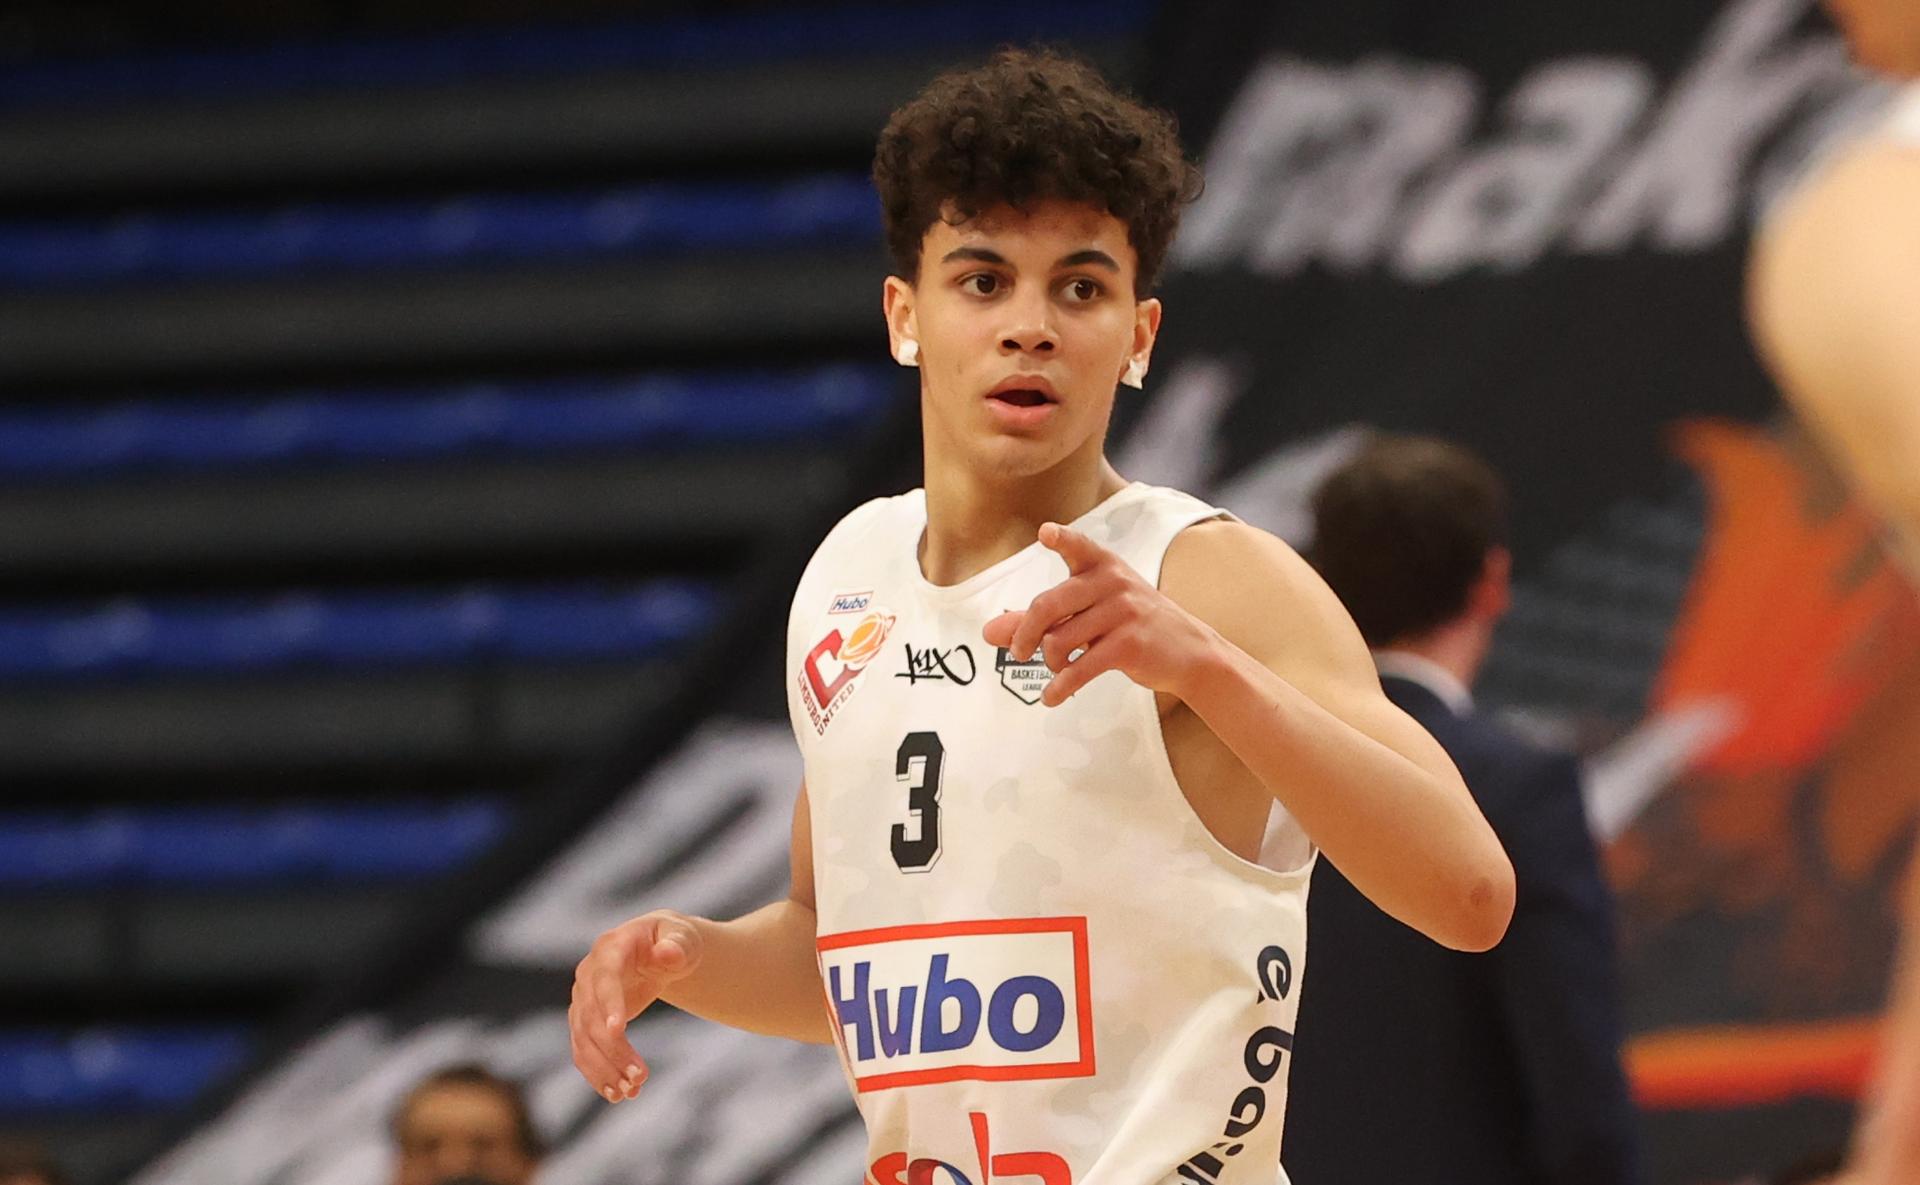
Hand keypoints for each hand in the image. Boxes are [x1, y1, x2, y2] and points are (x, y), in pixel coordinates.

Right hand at [568, 910, 701, 1102]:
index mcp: (611, 947)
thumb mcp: (683, 937)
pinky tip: (618, 1094)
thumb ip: (677, 945)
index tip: (618, 1031)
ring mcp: (583, 999)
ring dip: (603, 1068)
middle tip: (640, 1077)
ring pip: (583, 1039)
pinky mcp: (586, 1021)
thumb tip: (668, 954)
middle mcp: (588, 974)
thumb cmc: (674, 940)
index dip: (609, 1003)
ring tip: (630, 1092)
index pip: (605, 978)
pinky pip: (584, 1051)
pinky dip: (598, 1074)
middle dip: (613, 1049)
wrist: (660, 950)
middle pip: (591, 1015)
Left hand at [982, 522, 1217, 706]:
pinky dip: (1060, 687)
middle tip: (1018, 653)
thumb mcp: (1089, 612)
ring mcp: (1123, 612)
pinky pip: (1080, 668)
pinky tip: (1052, 697)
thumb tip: (988, 632)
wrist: (1189, 651)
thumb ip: (1038, 619)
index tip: (1046, 533)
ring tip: (1057, 668)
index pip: (1078, 546)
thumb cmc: (1130, 625)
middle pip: (1047, 606)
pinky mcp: (1129, 645)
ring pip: (1059, 641)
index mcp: (1102, 566)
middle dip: (1023, 635)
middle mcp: (1113, 582)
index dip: (1061, 539)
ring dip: (1049, 663)